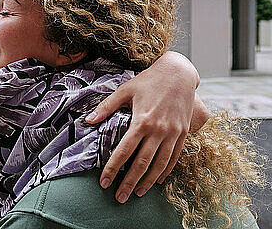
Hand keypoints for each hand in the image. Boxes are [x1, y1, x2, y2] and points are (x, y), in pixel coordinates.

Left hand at [85, 51, 198, 203]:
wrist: (179, 73)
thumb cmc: (149, 80)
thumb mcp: (125, 89)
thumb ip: (107, 107)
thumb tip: (88, 120)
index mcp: (142, 120)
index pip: (124, 151)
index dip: (113, 168)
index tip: (104, 182)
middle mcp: (159, 130)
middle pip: (142, 163)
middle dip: (129, 182)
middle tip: (119, 197)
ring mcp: (173, 133)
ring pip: (160, 165)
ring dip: (148, 182)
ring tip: (136, 193)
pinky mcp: (183, 133)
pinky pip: (174, 158)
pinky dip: (166, 171)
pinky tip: (157, 181)